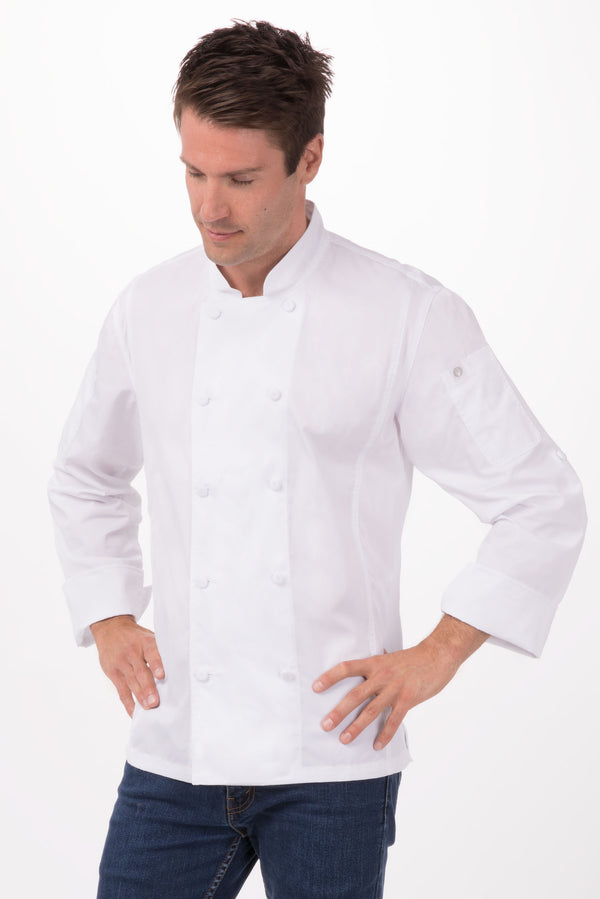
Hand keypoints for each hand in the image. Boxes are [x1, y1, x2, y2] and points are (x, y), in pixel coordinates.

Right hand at [90, 615, 164, 717]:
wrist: (111, 629)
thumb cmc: (137, 637)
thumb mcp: (148, 636)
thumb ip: (160, 650)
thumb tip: (180, 666)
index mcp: (144, 642)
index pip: (151, 652)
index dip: (156, 664)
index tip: (162, 675)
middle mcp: (132, 652)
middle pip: (140, 672)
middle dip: (148, 688)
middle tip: (155, 702)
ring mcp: (121, 663)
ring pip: (131, 682)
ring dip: (140, 697)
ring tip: (148, 708)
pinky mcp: (113, 673)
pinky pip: (121, 691)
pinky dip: (128, 703)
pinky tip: (134, 713)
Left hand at [313, 615, 487, 749]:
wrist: (437, 655)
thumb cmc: (412, 658)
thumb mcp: (388, 659)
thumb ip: (375, 668)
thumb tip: (361, 673)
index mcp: (374, 663)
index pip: (347, 668)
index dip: (330, 677)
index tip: (315, 687)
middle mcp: (381, 675)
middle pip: (355, 695)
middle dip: (339, 711)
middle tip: (325, 725)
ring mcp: (395, 688)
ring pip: (371, 710)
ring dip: (356, 726)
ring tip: (343, 739)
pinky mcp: (408, 699)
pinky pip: (394, 720)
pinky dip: (385, 734)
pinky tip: (376, 745)